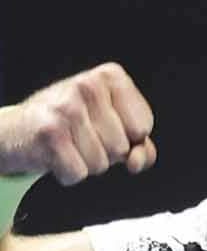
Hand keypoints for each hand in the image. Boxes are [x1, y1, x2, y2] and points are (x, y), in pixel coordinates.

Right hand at [1, 62, 155, 184]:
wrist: (20, 128)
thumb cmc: (74, 125)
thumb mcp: (115, 125)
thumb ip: (141, 145)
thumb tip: (136, 162)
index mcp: (109, 76)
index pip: (143, 127)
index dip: (128, 137)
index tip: (106, 125)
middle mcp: (88, 86)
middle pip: (122, 147)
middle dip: (106, 152)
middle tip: (82, 135)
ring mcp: (67, 108)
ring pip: (101, 163)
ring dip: (88, 163)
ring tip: (69, 143)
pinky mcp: (49, 132)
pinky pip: (78, 173)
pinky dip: (69, 173)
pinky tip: (56, 155)